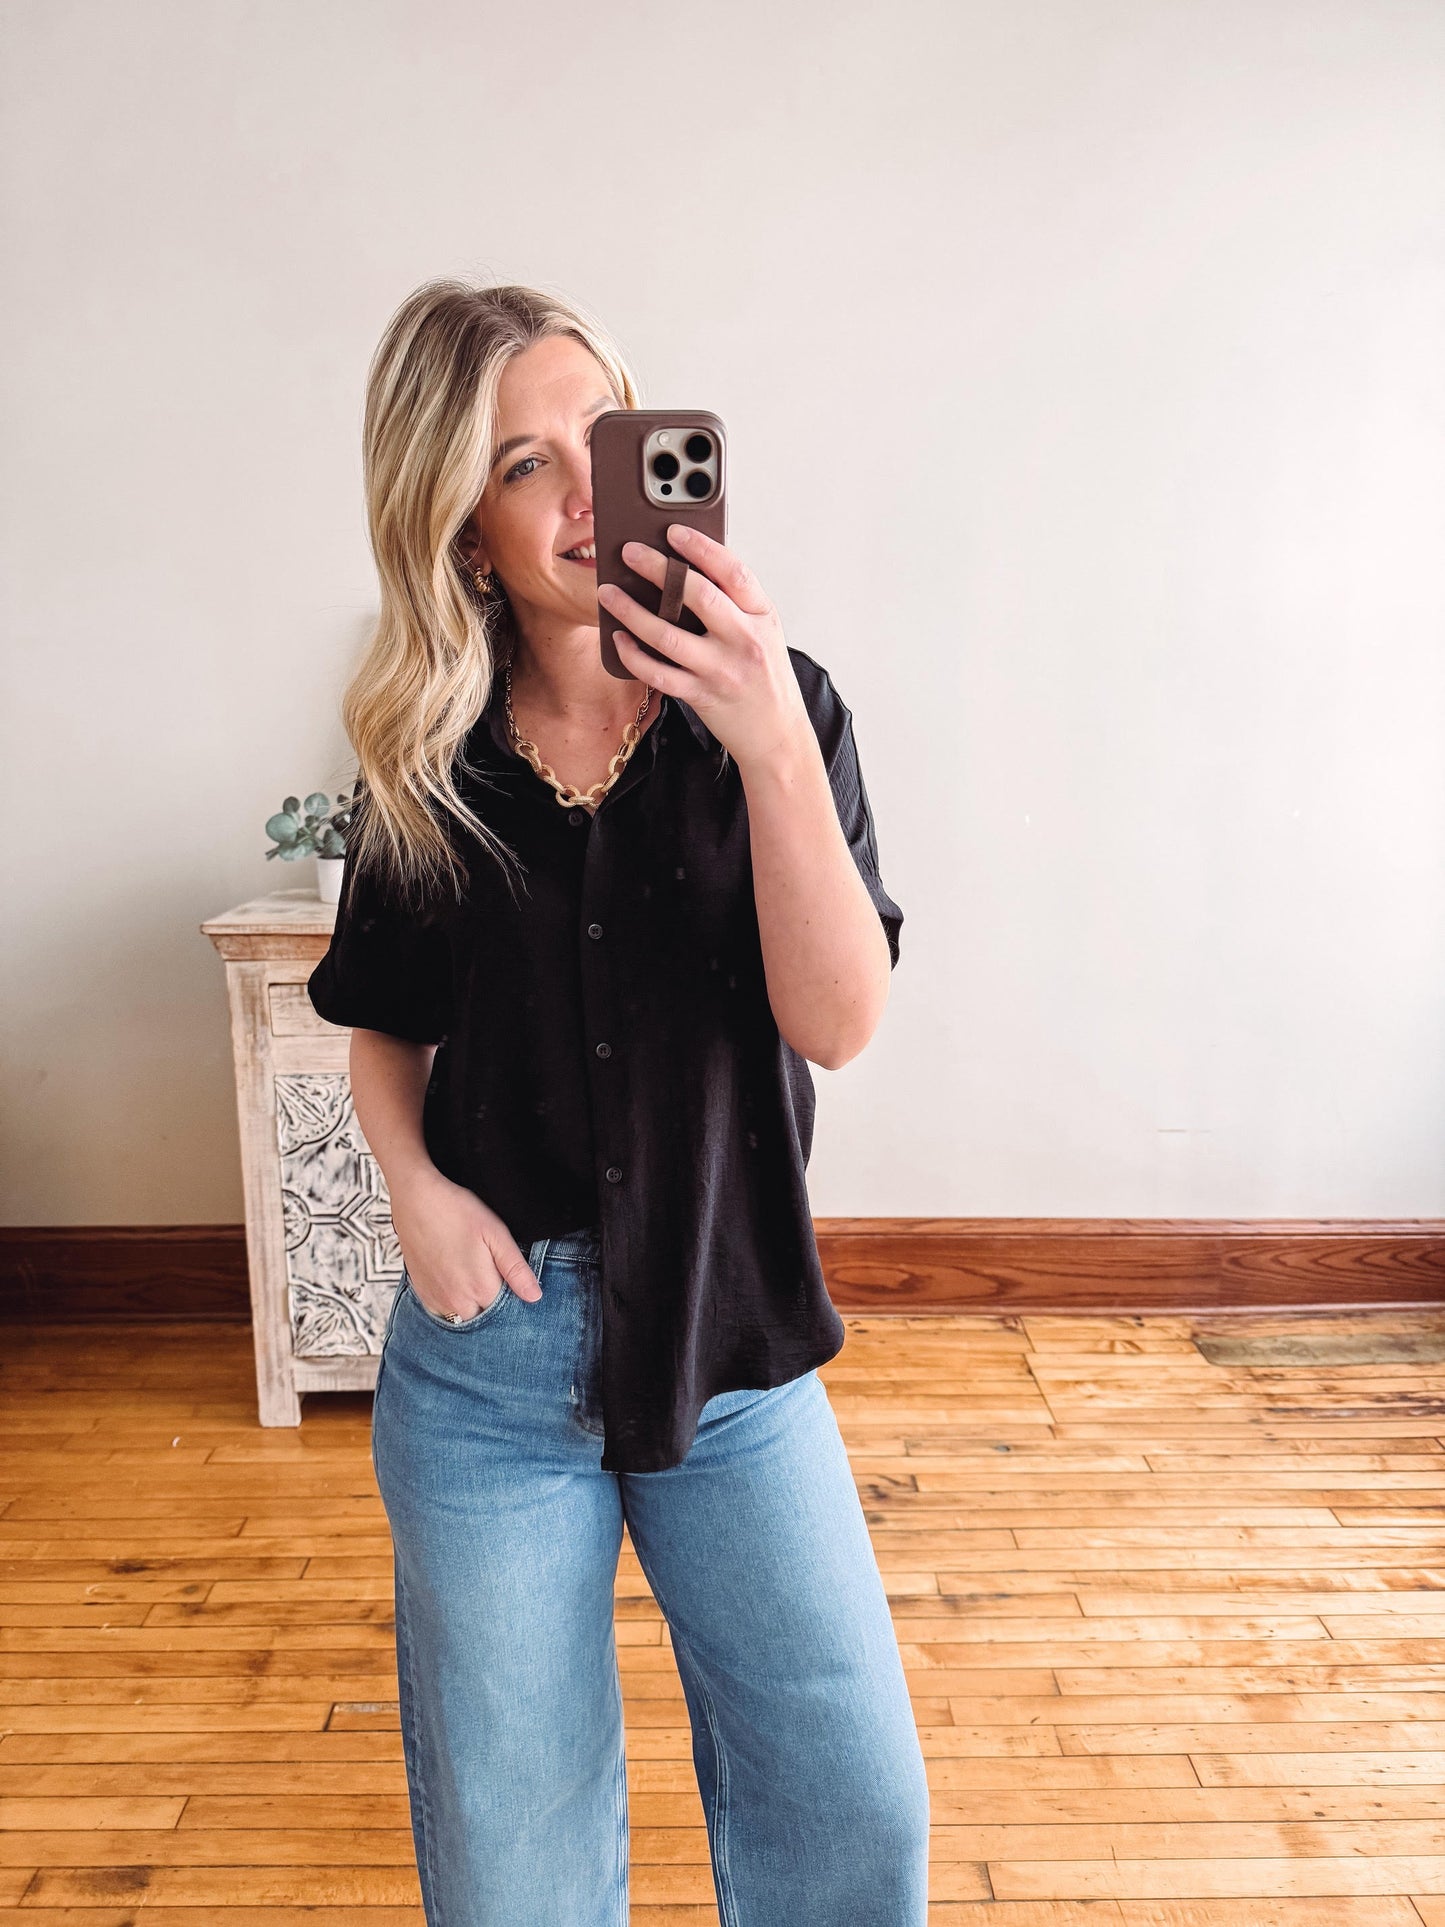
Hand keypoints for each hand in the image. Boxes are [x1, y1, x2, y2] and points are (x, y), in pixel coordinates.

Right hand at [387, 1167, 542, 1318]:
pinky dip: (452, 1301)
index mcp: (482, 1289)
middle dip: (492, 1300)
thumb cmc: (457, 1212)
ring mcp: (438, 1301)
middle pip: (486, 1314)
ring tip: (470, 1270)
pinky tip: (454, 1277)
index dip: (512, 1294)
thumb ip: (516, 1269)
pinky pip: (444, 1311)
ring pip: (464, 1315)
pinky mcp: (423, 1295)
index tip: (506, 1275)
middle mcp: (458, 1302)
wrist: (416, 1201)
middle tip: (487, 1268)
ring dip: (472, 1302)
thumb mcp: (496, 1234)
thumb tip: (535, 1296)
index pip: (508, 1308)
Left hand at [596, 523, 811, 769]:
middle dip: (657, 568)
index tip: (673, 531)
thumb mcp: (763, 631)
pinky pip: (658, 673)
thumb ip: (735, 602)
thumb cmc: (764, 676)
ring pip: (667, 635)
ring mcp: (721, 670)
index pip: (732, 572)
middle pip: (697, 595)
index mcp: (762, 616)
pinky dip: (633, 655)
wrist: (776, 733)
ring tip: (608, 592)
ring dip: (631, 611)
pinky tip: (617, 639)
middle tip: (628, 551)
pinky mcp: (701, 696)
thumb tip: (686, 566)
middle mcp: (744, 640)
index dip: (702, 547)